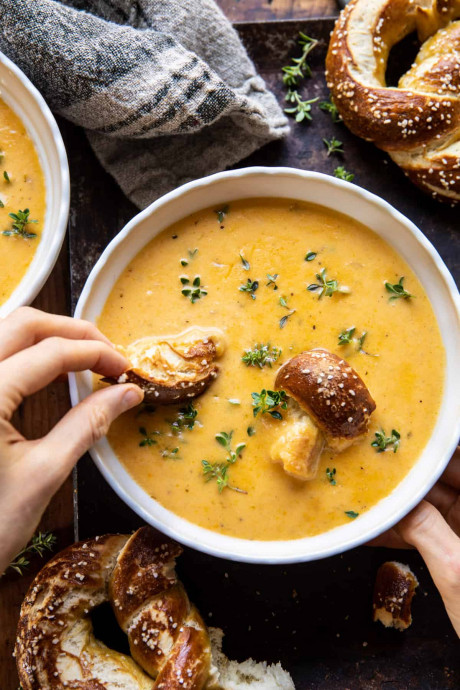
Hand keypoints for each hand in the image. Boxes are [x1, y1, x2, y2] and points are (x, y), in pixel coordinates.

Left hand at [0, 307, 143, 575]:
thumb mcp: (43, 474)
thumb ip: (87, 424)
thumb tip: (128, 394)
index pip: (50, 352)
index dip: (95, 353)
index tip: (125, 369)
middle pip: (23, 323)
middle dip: (72, 330)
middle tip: (108, 354)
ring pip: (4, 330)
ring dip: (47, 334)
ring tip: (83, 356)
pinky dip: (24, 351)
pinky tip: (46, 368)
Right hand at [372, 446, 459, 635]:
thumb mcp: (458, 573)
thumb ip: (425, 530)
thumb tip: (395, 501)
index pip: (458, 460)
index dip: (429, 450)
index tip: (397, 442)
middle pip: (444, 478)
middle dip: (408, 474)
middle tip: (371, 466)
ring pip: (432, 504)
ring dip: (400, 503)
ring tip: (366, 494)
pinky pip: (429, 530)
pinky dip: (404, 530)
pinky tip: (374, 528)